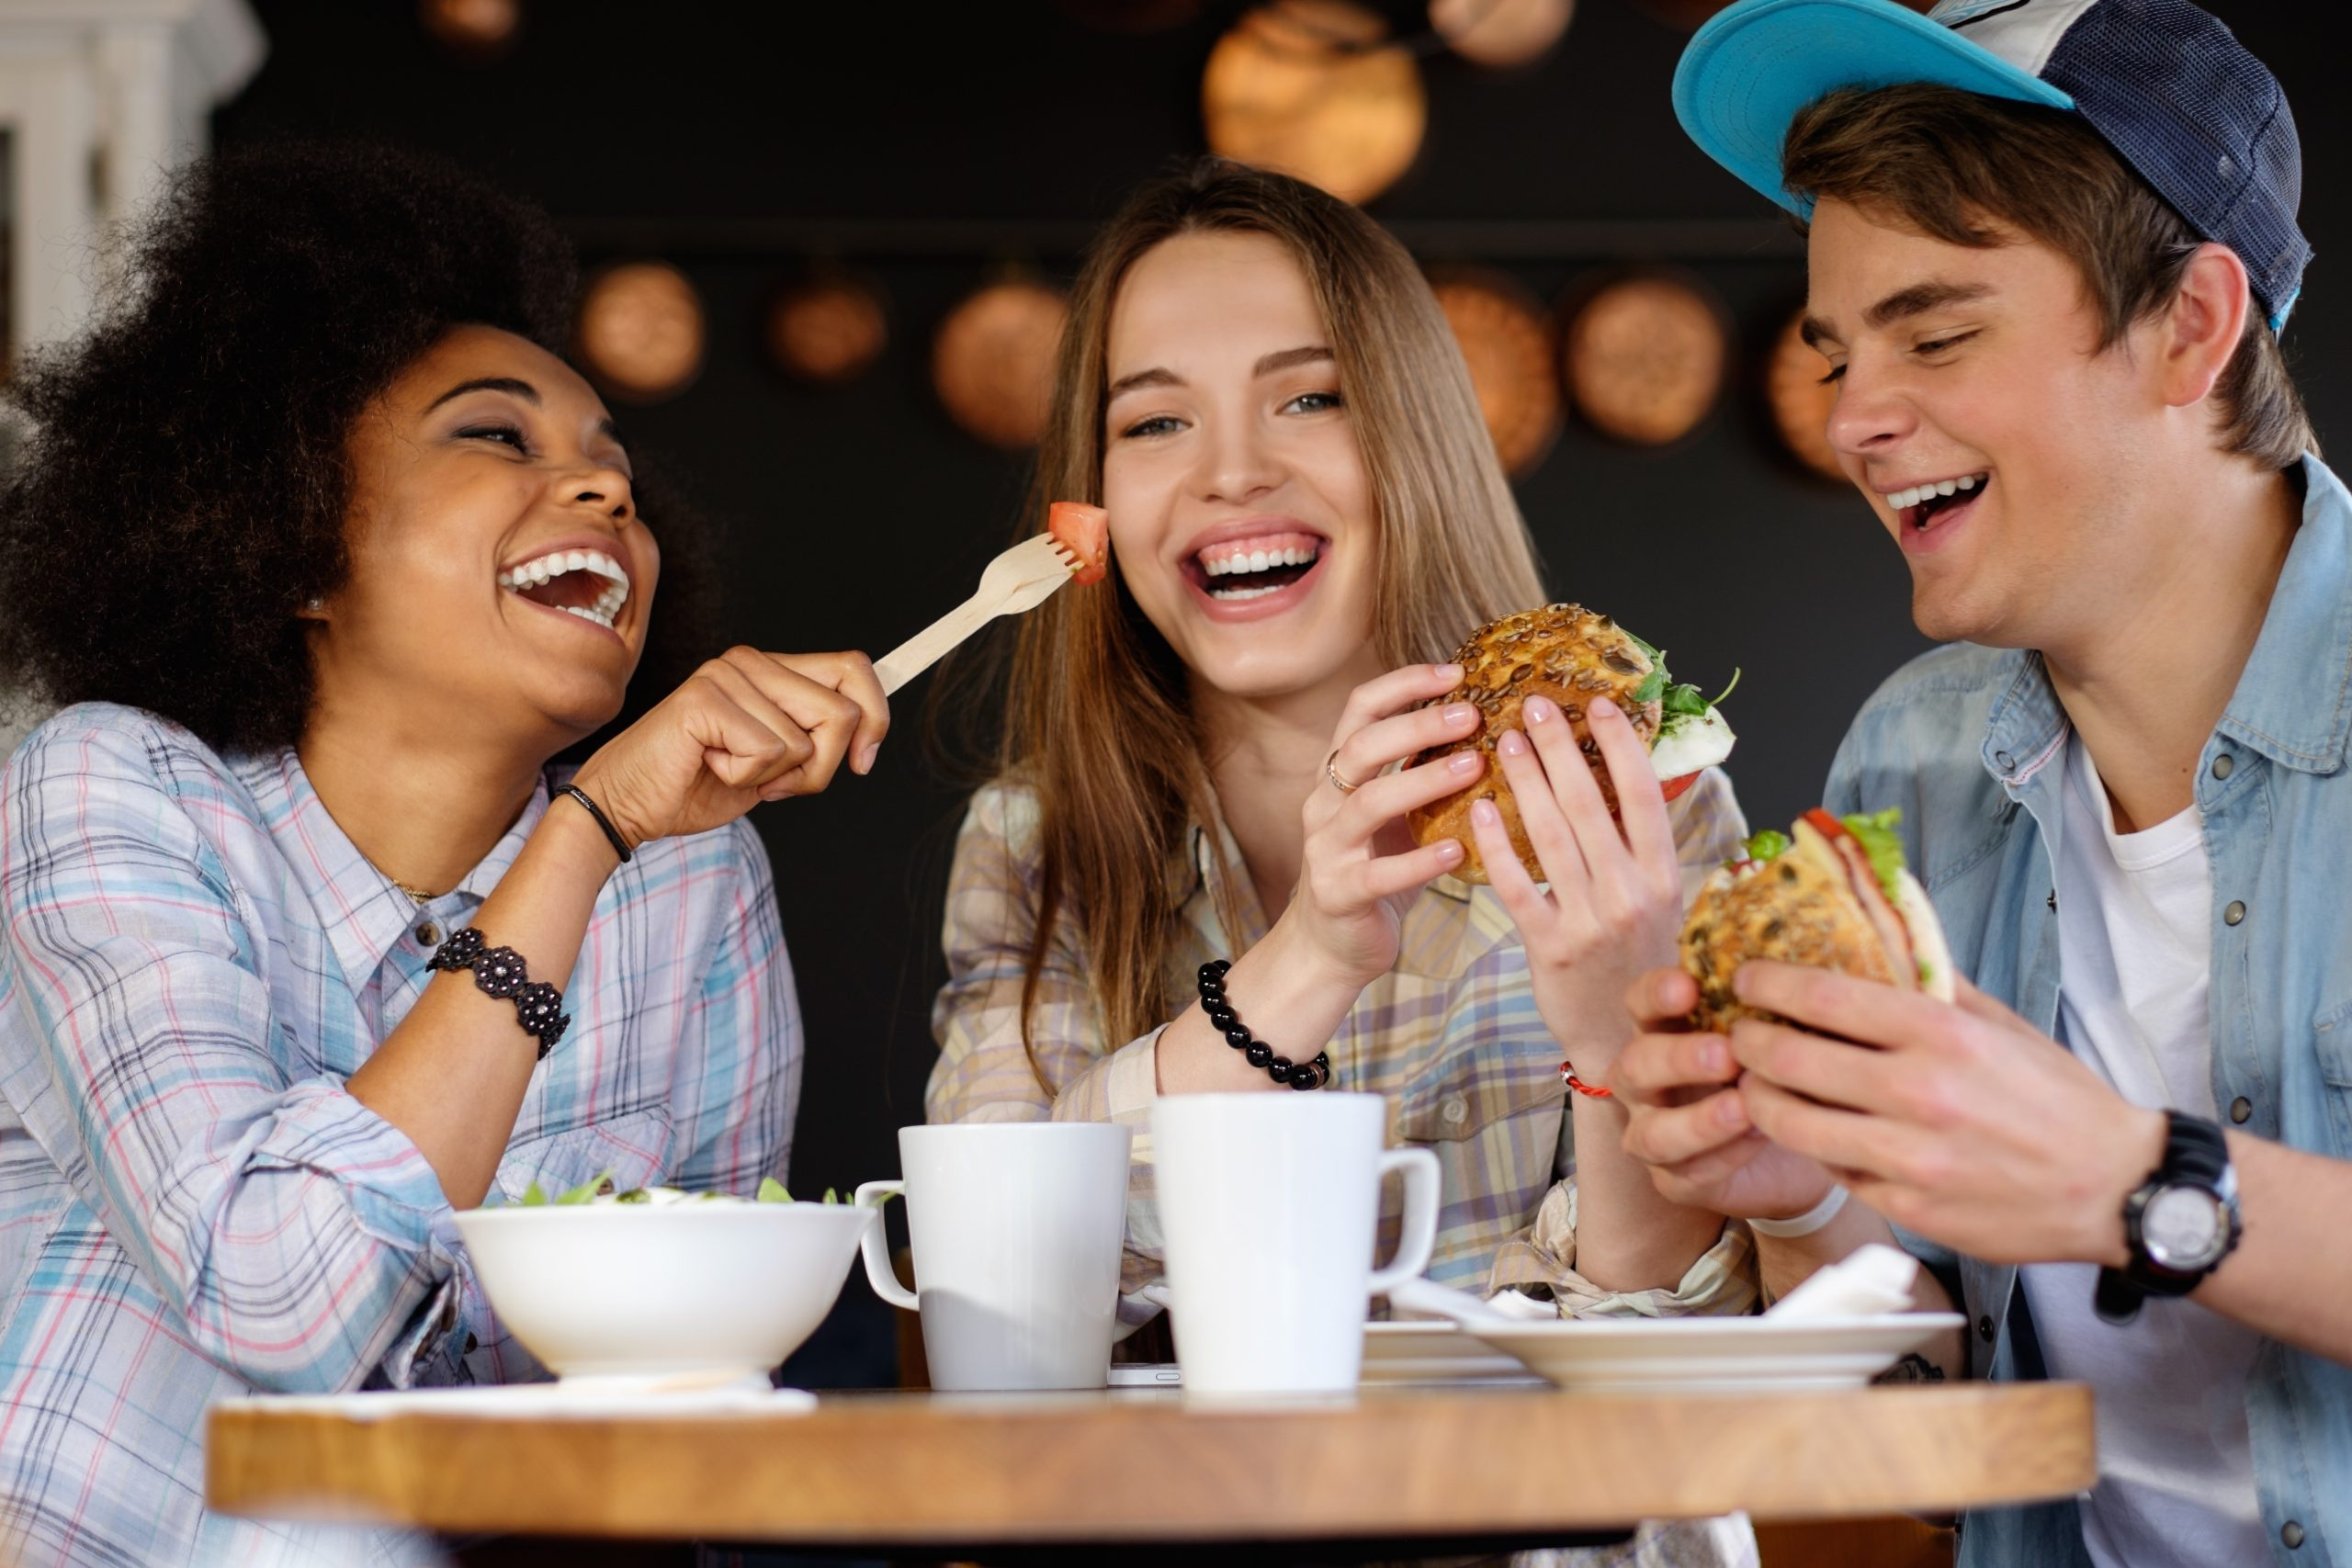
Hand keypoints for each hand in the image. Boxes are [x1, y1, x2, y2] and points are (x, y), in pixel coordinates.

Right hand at [570, 648, 888, 850]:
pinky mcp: (705, 698)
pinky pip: (769, 751)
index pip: (853, 668)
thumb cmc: (697, 785)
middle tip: (779, 783)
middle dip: (823, 766)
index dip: (877, 715)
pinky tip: (709, 766)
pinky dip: (746, 779)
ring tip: (732, 770)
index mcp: (771, 669)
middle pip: (843, 712)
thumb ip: (814, 739)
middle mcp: (750, 661)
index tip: (864, 760)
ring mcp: (726, 674)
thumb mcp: (776, 763)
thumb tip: (869, 733)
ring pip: (808, 739)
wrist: (628, 807)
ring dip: (779, 777)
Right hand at [1284, 663, 1485, 985]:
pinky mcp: (1338, 894)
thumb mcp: (1396, 815)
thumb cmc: (1375, 870)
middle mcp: (1324, 803)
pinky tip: (1459, 851)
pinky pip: (1379, 874)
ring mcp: (1326, 848)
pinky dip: (1420, 862)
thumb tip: (1489, 727)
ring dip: (1424, 780)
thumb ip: (1422, 773)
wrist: (1331, 946)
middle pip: (1362, 746)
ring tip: (1475, 768)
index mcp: (1338, 775)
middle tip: (1473, 715)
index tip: (1455, 671)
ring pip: (1369, 803)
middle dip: (1418, 724)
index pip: (1360, 709)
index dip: (1404, 684)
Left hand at [1467, 694, 1679, 1069]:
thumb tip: (1631, 777)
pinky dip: (1496, 845)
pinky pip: (1518, 885)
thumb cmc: (1641, 964)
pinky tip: (1477, 809)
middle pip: (1591, 804)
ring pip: (1551, 836)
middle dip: (1560, 748)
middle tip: (1534, 703)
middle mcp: (1631, 893)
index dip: (1622, 746)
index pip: (1645, 796)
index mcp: (1664, 875)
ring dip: (1526, 781)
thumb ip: (1645, 849)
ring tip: (1505, 740)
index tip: (1598, 704)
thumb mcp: (1662, 904)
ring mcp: (1590, 920)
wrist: (1626, 1043)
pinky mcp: (1549, 946)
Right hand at [1611, 968, 1840, 1220]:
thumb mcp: (1786, 1031)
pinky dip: (1722, 1157)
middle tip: (1727, 1053)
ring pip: (1651, 1132)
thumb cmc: (1787, 1069)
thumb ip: (1781, 1002)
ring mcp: (1653, 1132)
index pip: (1640, 1003)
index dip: (1656, 993)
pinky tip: (1759, 1139)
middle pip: (1634, 1065)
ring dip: (1696, 1120)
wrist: (1805, 1139)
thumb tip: (1811, 965)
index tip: (1688, 986)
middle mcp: (1646, 1081)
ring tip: (1744, 1107)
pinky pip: (1685, 1174)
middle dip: (1677, 1058)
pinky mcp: (1674, 1180)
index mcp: (1665, 1031)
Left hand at [1725, 962, 2165, 1265]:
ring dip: (1759, 1097)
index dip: (1767, 984)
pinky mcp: (1907, 1205)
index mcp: (1941, 1035)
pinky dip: (1813, 1145)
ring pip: (1790, 1122)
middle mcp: (1918, 1093)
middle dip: (1747, 1041)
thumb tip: (1880, 937)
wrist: (2115, 1187)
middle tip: (1740, 1034)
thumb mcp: (2001, 1025)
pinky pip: (1831, 1168)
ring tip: (1757, 1083)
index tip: (1747, 979)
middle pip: (1788, 1058)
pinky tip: (1814, 1129)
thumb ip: (1935, 984)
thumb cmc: (2059, 1100)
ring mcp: (1909, 1157)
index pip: (1822, 996)